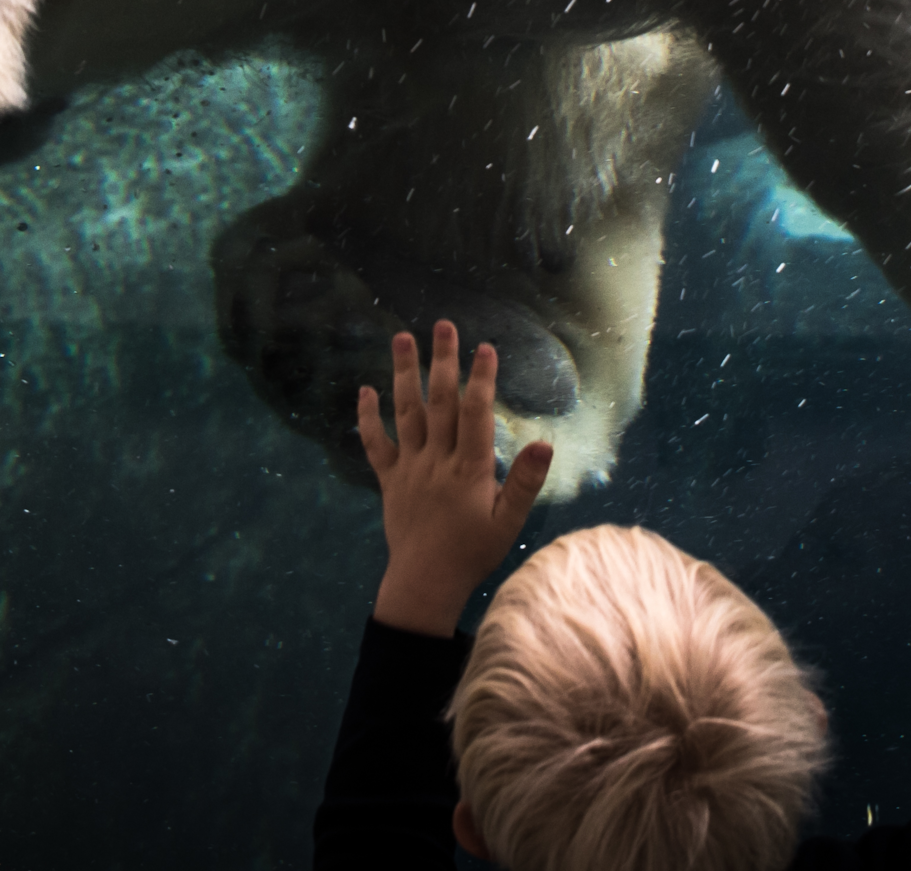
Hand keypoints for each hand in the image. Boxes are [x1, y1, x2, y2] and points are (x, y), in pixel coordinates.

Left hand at [357, 320, 554, 636]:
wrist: (425, 584)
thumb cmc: (473, 554)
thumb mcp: (508, 523)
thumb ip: (526, 482)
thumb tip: (546, 442)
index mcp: (469, 469)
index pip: (476, 413)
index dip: (481, 378)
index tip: (485, 347)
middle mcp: (437, 461)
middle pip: (440, 401)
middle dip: (443, 360)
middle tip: (444, 325)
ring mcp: (410, 468)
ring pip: (406, 413)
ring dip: (403, 373)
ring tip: (402, 337)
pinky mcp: (389, 480)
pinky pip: (375, 444)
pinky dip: (367, 417)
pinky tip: (364, 389)